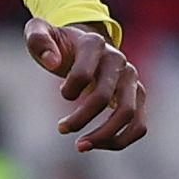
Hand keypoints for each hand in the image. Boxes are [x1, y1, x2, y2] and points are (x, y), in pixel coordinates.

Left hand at [26, 18, 146, 152]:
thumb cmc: (57, 44)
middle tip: (61, 128)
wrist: (82, 44)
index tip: (62, 92)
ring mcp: (131, 78)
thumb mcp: (39, 33)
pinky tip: (97, 145)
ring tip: (80, 146)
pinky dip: (121, 140)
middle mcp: (118, 60)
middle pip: (104, 97)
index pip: (84, 73)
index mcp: (94, 44)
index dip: (69, 89)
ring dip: (104, 135)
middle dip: (80, 118)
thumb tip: (53, 62)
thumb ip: (38, 40)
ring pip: (128, 114)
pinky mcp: (137, 95)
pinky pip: (139, 125)